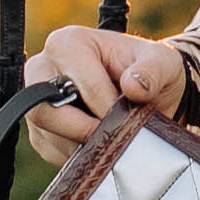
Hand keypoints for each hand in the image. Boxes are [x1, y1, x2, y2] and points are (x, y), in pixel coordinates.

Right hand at [32, 23, 187, 152]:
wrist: (146, 94)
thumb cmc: (149, 72)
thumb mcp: (163, 63)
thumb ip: (153, 70)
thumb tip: (133, 86)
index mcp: (69, 43)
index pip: (81, 85)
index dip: (107, 108)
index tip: (128, 119)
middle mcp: (43, 70)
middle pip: (43, 110)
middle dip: (82, 130)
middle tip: (112, 137)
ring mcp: (36, 102)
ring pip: (48, 136)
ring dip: (84, 145)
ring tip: (111, 137)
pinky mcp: (39, 131)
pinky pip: (51, 152)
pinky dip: (78, 155)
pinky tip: (99, 143)